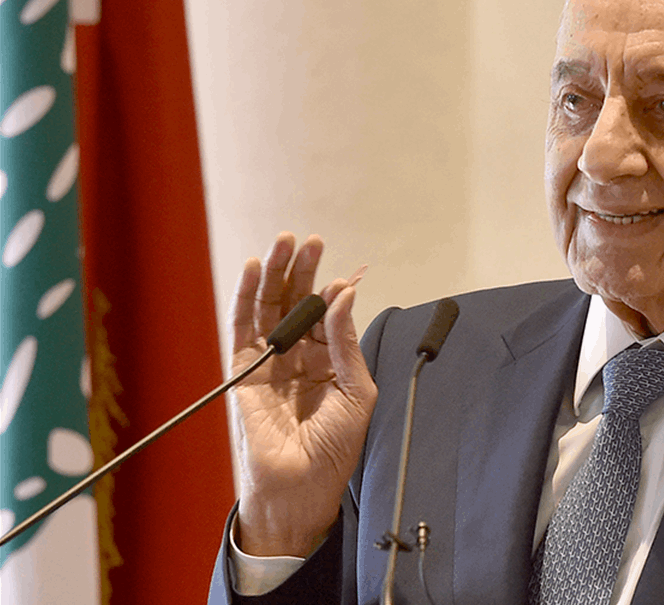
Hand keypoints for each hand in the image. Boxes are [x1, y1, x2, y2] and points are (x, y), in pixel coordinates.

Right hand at [228, 233, 376, 556]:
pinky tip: (254, 268)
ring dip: (276, 272)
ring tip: (285, 242)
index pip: (328, 315)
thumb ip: (346, 342)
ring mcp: (270, 361)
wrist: (301, 485)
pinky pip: (243, 326)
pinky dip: (245, 295)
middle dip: (303, 270)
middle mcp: (299, 356)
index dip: (334, 292)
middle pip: (298, 302)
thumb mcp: (357, 391)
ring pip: (270, 306)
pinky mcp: (244, 370)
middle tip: (311, 242)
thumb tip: (343, 296)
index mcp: (329, 361)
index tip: (343, 273)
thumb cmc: (334, 448)